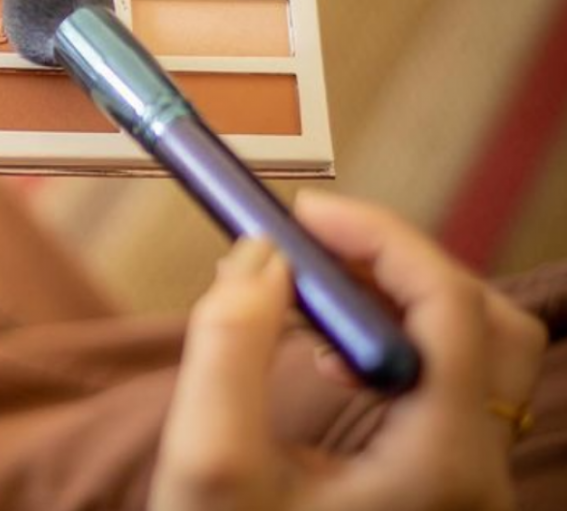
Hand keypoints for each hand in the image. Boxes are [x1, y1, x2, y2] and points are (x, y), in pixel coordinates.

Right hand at [149, 192, 546, 510]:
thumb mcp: (208, 465)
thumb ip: (228, 342)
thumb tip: (262, 255)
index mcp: (443, 467)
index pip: (451, 308)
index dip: (381, 238)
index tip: (304, 213)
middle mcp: (475, 474)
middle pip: (488, 324)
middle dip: (396, 264)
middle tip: (312, 247)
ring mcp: (462, 485)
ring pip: (469, 350)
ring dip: (389, 298)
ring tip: (304, 295)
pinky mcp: (436, 488)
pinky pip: (440, 383)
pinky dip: (386, 339)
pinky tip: (320, 354)